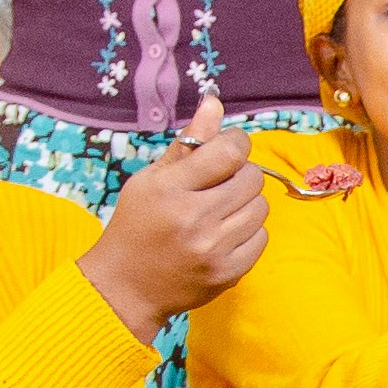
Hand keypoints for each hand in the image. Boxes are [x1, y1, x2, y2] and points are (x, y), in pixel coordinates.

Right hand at [87, 117, 269, 330]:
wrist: (126, 286)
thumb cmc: (137, 224)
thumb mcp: (152, 179)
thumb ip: (188, 142)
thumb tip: (215, 102)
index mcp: (170, 188)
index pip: (229, 151)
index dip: (236, 143)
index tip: (228, 149)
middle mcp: (193, 219)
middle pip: (252, 178)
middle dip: (241, 174)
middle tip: (220, 184)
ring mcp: (213, 249)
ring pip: (261, 207)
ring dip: (246, 204)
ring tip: (221, 210)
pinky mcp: (228, 273)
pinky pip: (261, 237)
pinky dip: (248, 232)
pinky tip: (224, 234)